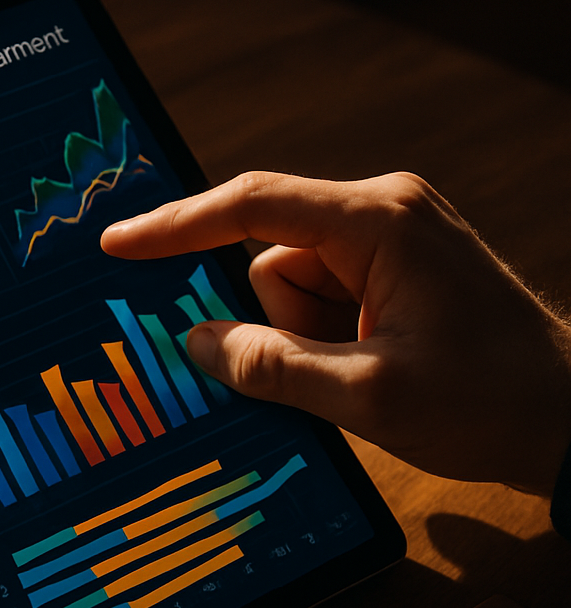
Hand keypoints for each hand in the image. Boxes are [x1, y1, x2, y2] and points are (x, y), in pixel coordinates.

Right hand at [102, 171, 570, 495]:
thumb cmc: (489, 401)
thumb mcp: (367, 396)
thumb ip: (271, 366)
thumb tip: (195, 343)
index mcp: (379, 221)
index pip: (250, 206)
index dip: (176, 226)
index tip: (118, 243)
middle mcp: (380, 213)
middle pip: (269, 260)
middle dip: (280, 324)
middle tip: (333, 371)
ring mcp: (388, 240)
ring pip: (290, 287)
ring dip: (307, 339)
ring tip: (367, 373)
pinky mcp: (392, 269)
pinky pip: (319, 299)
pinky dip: (324, 340)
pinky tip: (372, 367)